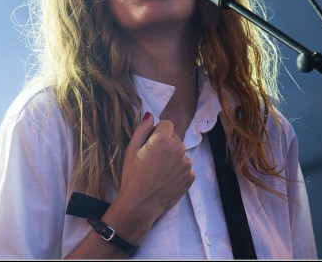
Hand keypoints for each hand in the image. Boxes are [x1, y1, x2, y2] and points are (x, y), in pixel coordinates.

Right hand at [114, 112, 194, 232]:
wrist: (140, 205)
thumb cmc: (132, 176)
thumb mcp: (131, 150)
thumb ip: (142, 129)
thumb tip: (150, 115)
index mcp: (164, 139)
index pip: (166, 124)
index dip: (157, 132)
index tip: (150, 144)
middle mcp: (179, 148)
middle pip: (175, 138)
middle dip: (166, 144)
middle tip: (153, 159)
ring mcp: (187, 163)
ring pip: (180, 153)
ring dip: (173, 157)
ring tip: (159, 171)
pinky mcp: (191, 176)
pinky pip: (185, 167)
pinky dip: (177, 170)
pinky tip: (166, 179)